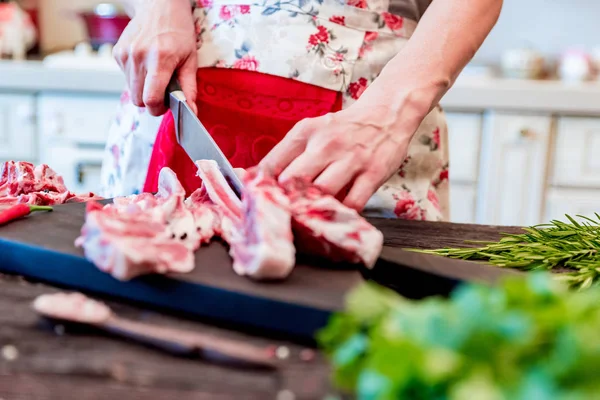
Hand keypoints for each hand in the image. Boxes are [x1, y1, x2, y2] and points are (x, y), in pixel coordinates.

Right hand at [113, 0, 197, 115]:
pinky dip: (136, 78)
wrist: (159, 6)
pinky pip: (126, 78)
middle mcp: (139, 57)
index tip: (165, 106)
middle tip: (163, 92)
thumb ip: (189, 87)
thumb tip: (191, 110)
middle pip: (138, 99)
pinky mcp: (118, 53)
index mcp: (159, 59)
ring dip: (143, 89)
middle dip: (151, 102)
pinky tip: (146, 64)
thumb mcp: (191, 59)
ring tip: (156, 74)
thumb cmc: (178, 31)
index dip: (158, 109)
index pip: (150, 99)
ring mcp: (125, 55)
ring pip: (131, 90)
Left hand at [260, 105, 411, 210]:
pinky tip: (335, 213)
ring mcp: (351, 159)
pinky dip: (341, 213)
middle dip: (285, 200)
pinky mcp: (373, 174)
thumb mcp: (312, 131)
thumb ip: (288, 155)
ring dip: (312, 208)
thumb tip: (256, 179)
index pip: (273, 163)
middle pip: (294, 179)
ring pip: (322, 191)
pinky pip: (352, 203)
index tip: (259, 200)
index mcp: (306, 132)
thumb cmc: (343, 129)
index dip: (261, 186)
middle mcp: (326, 144)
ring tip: (307, 216)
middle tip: (283, 213)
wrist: (386, 115)